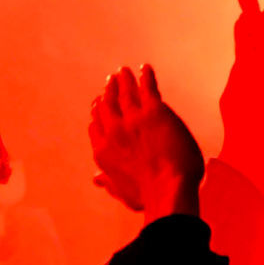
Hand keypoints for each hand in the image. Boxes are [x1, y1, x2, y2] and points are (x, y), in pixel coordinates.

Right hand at [89, 65, 203, 220]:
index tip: (98, 104)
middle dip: (108, 92)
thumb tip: (96, 179)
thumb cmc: (147, 196)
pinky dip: (145, 76)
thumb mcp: (121, 191)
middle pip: (107, 105)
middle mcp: (114, 132)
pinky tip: (145, 68)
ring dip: (124, 80)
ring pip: (125, 93)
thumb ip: (108, 182)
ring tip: (123, 72)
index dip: (97, 113)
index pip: (96, 126)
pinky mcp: (153, 111)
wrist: (168, 189)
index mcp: (103, 151)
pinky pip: (147, 87)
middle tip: (110, 81)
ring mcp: (132, 119)